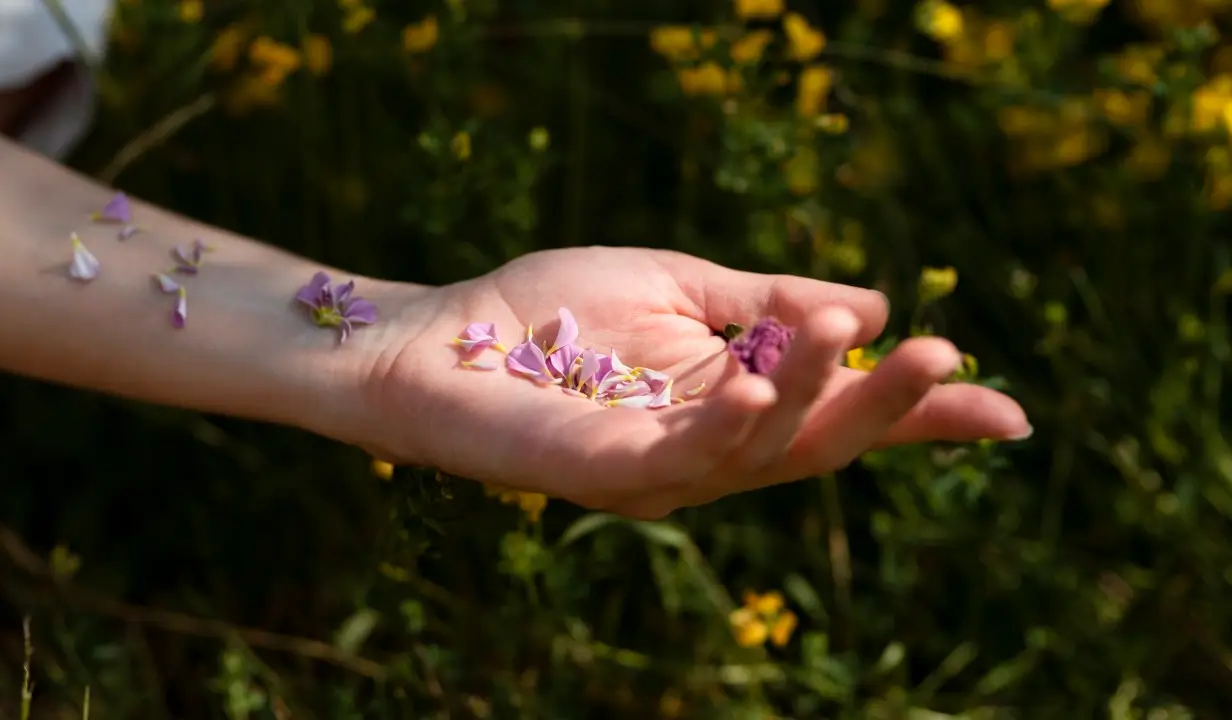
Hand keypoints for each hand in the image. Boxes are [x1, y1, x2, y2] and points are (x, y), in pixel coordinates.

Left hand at [358, 247, 1028, 518]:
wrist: (438, 337)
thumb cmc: (547, 310)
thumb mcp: (676, 286)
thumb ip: (764, 301)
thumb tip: (867, 303)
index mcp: (732, 404)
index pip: (839, 416)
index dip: (918, 416)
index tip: (1007, 411)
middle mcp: (710, 451)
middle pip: (821, 443)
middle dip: (888, 405)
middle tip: (946, 354)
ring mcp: (661, 473)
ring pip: (767, 450)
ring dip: (821, 396)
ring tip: (868, 336)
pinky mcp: (606, 475)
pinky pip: (683, 459)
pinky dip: (729, 424)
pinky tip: (760, 381)